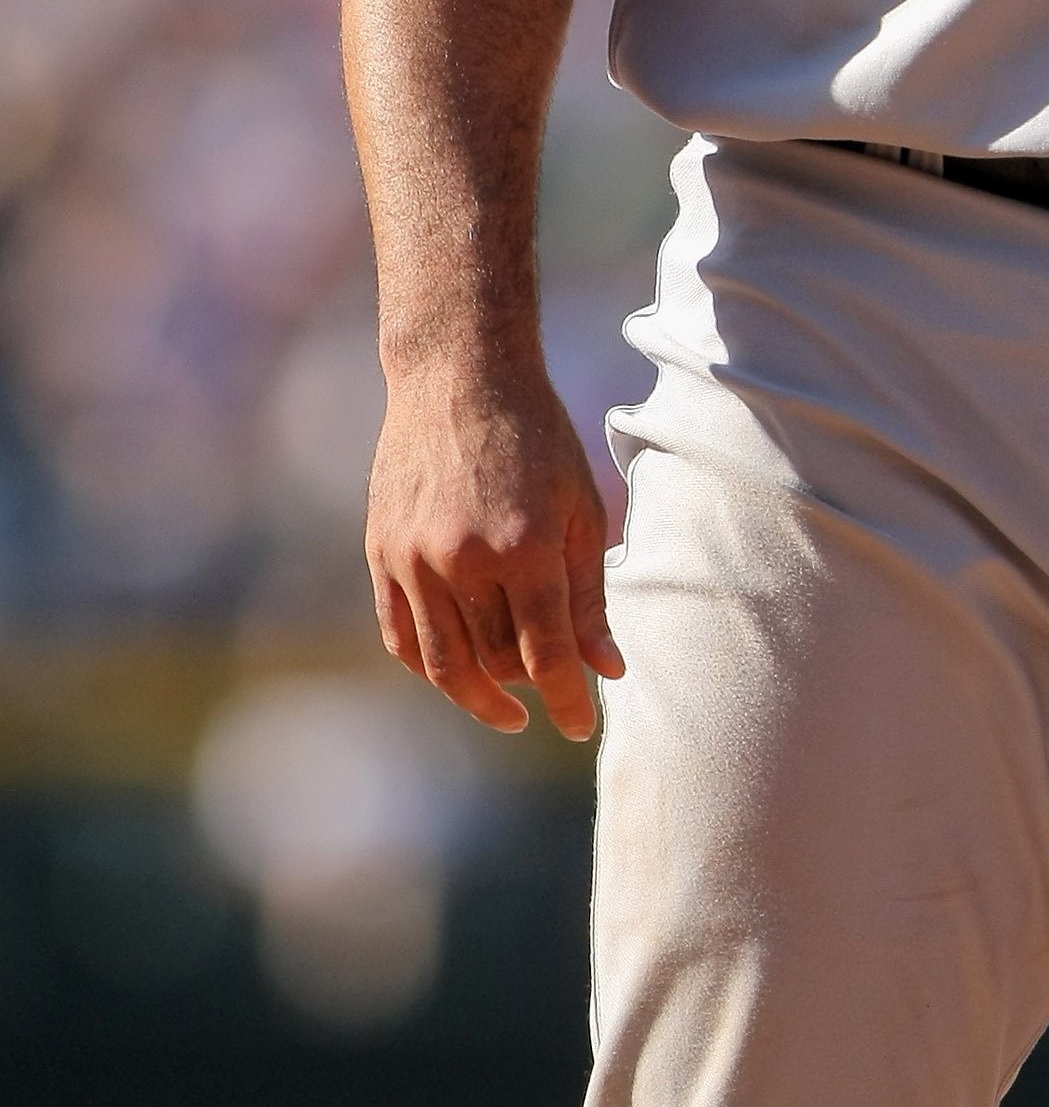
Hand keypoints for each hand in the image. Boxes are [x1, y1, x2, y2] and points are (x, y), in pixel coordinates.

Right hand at [366, 364, 624, 738]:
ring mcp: (414, 559)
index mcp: (525, 547)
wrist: (458, 378)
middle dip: (530, 685)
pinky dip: (429, 667)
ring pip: (444, 663)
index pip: (547, 654)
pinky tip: (457, 673)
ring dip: (479, 694)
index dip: (568, 701)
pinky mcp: (382, 553)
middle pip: (496, 662)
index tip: (583, 728)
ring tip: (507, 704)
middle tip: (552, 687)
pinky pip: (401, 637)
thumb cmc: (536, 439)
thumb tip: (608, 669)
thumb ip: (589, 596)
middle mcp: (463, 560)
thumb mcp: (581, 508)